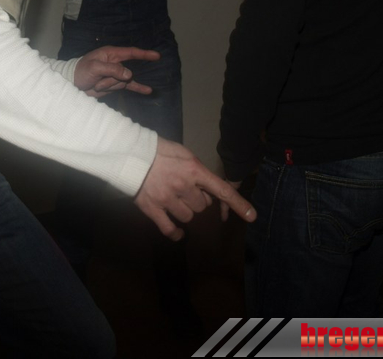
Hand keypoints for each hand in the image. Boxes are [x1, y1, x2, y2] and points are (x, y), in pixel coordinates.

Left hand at [73, 45, 160, 97]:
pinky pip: (128, 86)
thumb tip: (129, 75)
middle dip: (112, 80)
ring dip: (109, 86)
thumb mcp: (94, 68)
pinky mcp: (115, 84)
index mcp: (111, 54)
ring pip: (123, 82)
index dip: (144, 54)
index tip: (157, 56)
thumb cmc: (82, 71)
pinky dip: (138, 88)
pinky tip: (148, 90)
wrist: (74, 84)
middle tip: (97, 82)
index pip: (131, 52)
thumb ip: (112, 70)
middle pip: (126, 72)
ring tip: (96, 85)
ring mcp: (116, 74)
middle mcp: (116, 63)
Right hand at [134, 139, 256, 239]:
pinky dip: (176, 233)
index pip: (222, 190)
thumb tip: (205, 185)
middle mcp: (184, 187)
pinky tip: (178, 233)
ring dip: (185, 211)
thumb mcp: (183, 153)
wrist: (130, 153)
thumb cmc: (158, 150)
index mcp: (194, 170)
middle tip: (186, 190)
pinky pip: (170, 229)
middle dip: (198, 200)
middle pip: (202, 206)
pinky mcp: (153, 209)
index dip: (238, 204)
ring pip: (188, 217)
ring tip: (174, 200)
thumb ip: (196, 169)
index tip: (252, 217)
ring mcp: (168, 200)